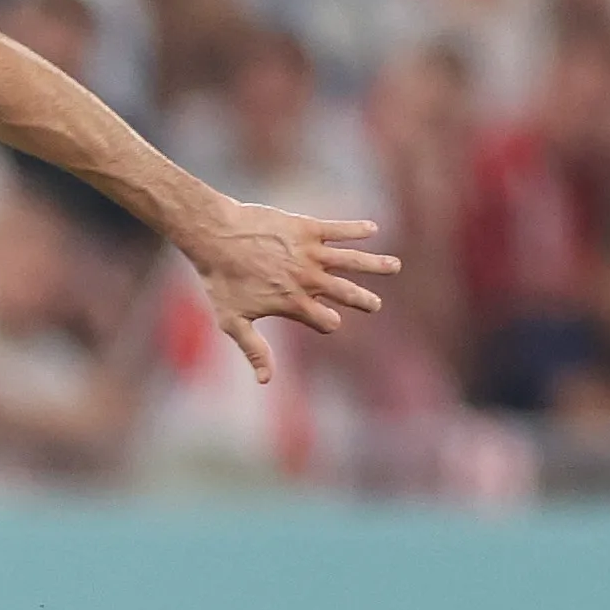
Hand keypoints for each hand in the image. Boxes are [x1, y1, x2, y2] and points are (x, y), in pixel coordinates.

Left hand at [179, 202, 396, 381]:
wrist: (215, 237)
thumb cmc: (220, 280)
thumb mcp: (233, 321)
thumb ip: (254, 349)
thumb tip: (265, 381)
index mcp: (293, 304)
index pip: (326, 321)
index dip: (329, 323)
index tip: (329, 321)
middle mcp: (308, 280)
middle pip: (347, 293)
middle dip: (364, 300)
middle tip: (375, 305)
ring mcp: (310, 254)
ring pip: (352, 261)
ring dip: (375, 264)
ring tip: (394, 266)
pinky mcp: (308, 228)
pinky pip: (340, 229)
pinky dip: (357, 229)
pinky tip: (372, 228)